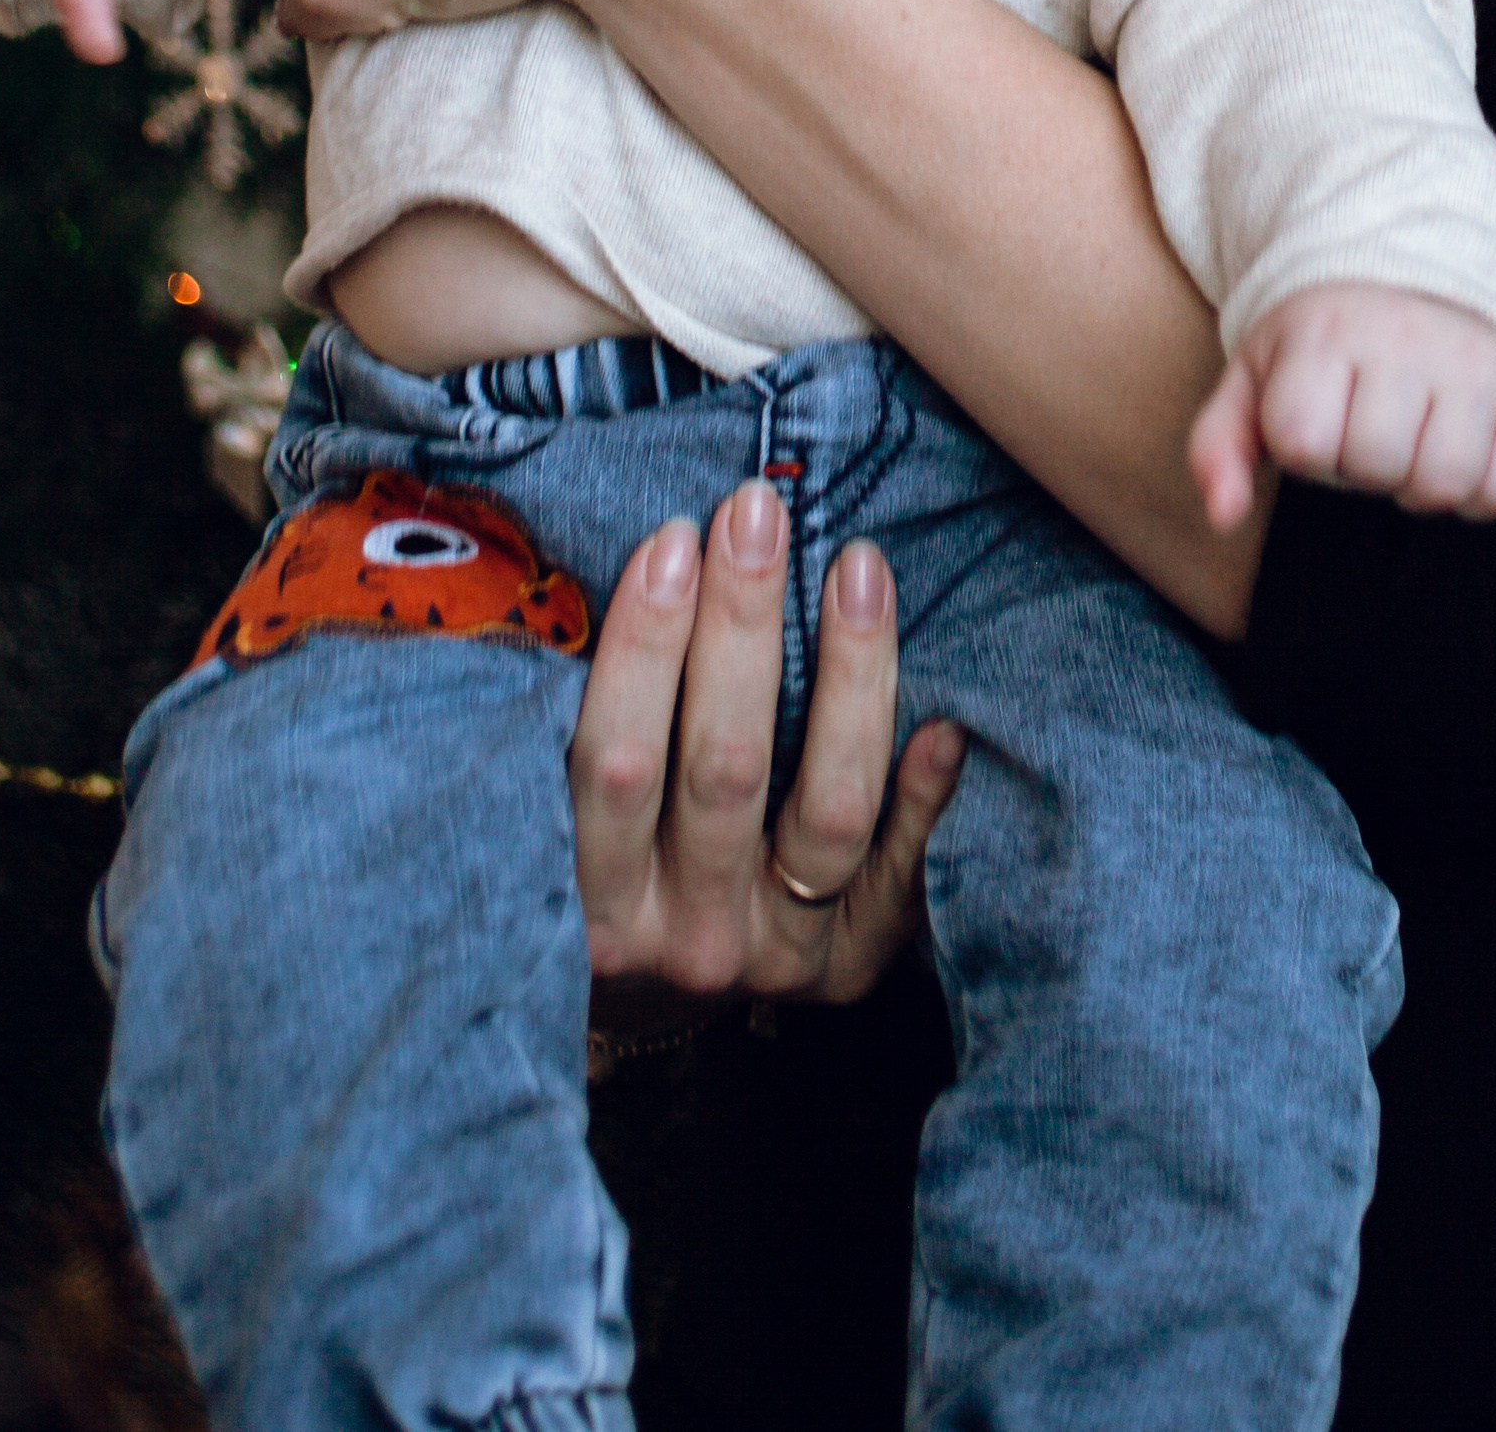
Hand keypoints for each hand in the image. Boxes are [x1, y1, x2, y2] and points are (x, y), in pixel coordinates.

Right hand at [572, 476, 963, 1006]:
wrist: (659, 984)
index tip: (671, 540)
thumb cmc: (596, 843)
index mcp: (587, 897)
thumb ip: (557, 706)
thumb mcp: (549, 800)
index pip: (612, 762)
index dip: (642, 647)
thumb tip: (588, 557)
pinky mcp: (848, 968)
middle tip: (757, 512)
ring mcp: (773, 955)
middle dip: (740, 626)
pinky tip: (947, 723)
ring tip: (858, 565)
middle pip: (724, 770)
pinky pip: (900, 878)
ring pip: (828, 811)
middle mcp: (682, 937)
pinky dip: (925, 799)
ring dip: (850, 677)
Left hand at [1188, 283, 1495, 531]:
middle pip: (1376, 464)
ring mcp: (1475, 362)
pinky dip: (1483, 490)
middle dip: (1361, 464)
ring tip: (1412, 439)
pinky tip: (1460, 450)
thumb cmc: (1324, 342)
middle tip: (1367, 424)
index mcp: (1327, 331)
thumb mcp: (1255, 374)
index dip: (1304, 447)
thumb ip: (1218, 444)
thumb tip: (1221, 517)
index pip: (1303, 439)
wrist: (1414, 269)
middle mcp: (1407, 339)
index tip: (1317, 409)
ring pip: (1445, 482)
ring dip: (1420, 483)